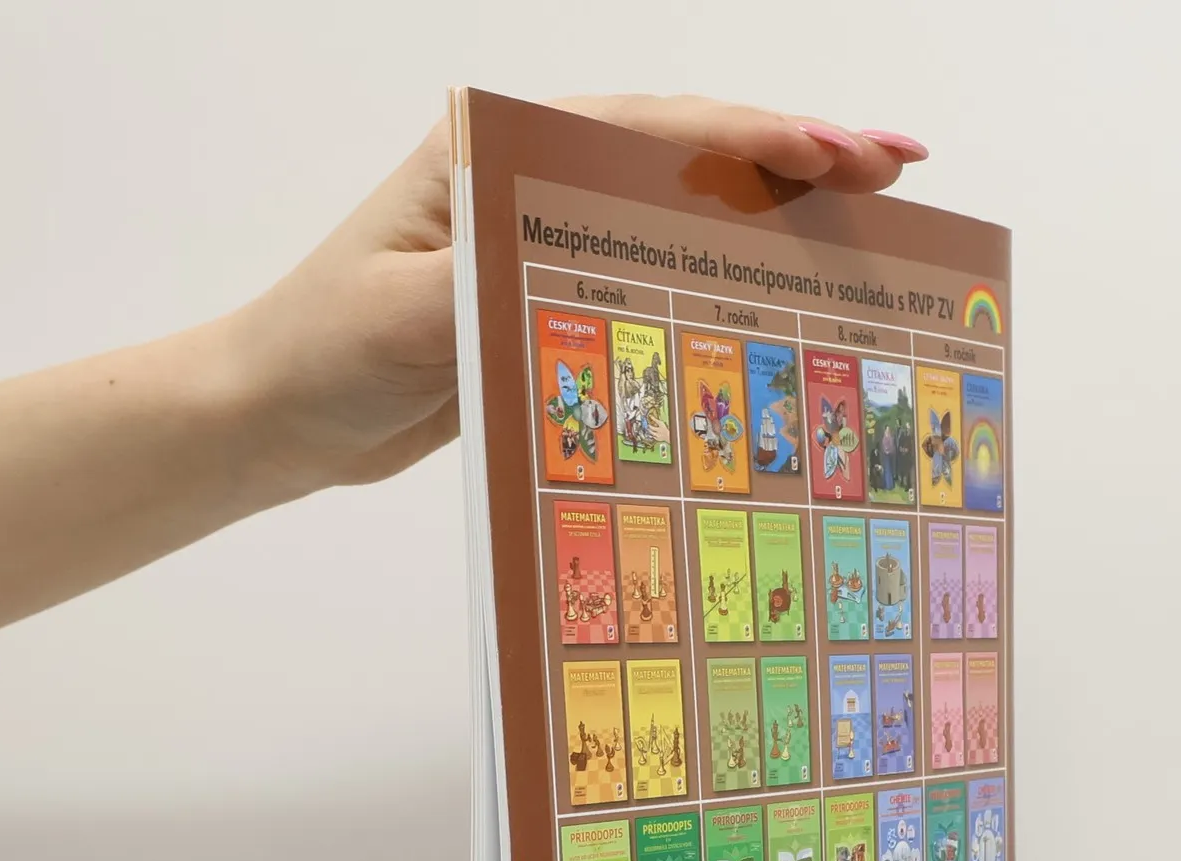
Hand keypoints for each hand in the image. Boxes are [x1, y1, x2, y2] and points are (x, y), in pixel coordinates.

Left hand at [225, 95, 927, 495]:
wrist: (279, 413)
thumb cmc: (324, 353)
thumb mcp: (401, 319)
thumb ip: (490, 283)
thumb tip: (578, 263)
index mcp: (497, 152)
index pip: (651, 128)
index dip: (757, 135)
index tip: (842, 150)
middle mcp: (532, 174)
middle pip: (689, 149)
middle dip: (798, 150)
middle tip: (901, 167)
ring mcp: (548, 230)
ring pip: (686, 203)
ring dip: (778, 206)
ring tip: (875, 212)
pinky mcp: (553, 291)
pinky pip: (659, 269)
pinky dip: (728, 269)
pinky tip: (787, 286)